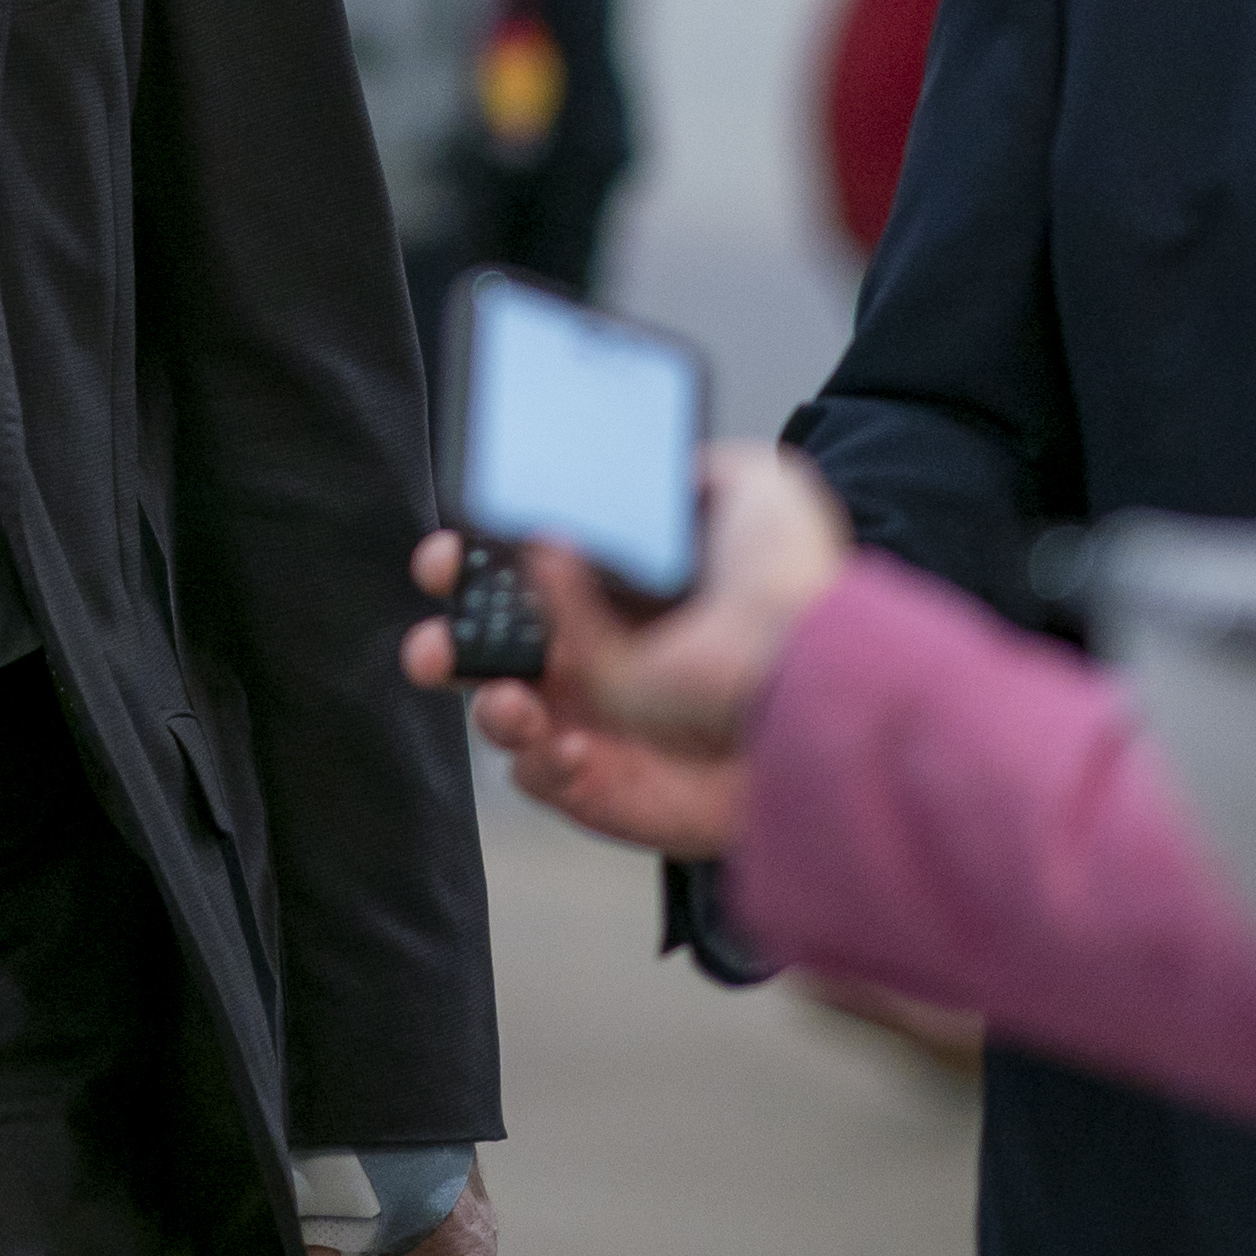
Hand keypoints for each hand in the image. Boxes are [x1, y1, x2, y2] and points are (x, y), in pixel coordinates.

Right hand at [406, 446, 850, 856]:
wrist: (821, 681)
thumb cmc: (795, 589)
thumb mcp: (755, 488)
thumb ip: (681, 468)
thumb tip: (638, 469)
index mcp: (624, 589)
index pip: (525, 575)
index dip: (472, 562)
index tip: (447, 556)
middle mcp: (608, 656)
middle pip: (493, 651)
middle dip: (446, 642)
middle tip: (434, 646)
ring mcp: (605, 725)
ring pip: (504, 714)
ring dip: (487, 701)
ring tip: (510, 696)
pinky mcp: (614, 788)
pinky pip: (539, 776)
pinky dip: (537, 757)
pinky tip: (570, 739)